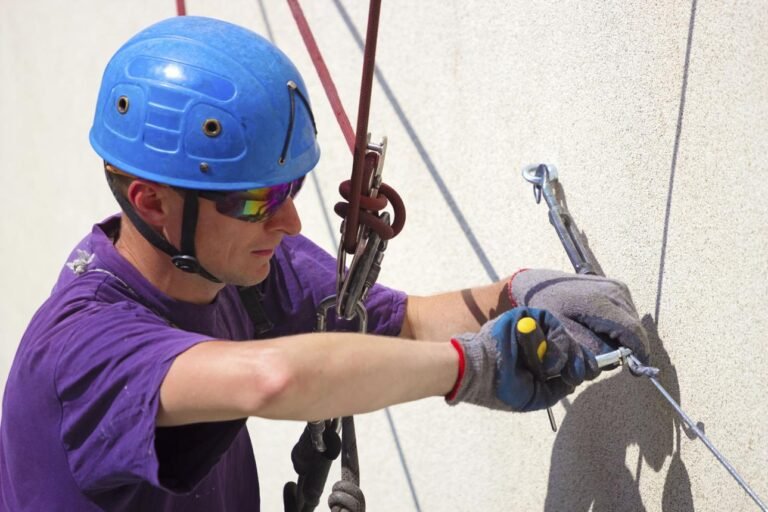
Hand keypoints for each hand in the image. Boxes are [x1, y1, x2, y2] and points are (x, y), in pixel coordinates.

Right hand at [447, 307, 584, 411]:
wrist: (479, 372)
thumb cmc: (501, 388)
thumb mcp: (535, 396)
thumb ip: (557, 388)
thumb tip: (574, 380)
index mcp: (539, 361)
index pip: (568, 358)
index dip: (581, 365)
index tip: (588, 374)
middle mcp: (538, 344)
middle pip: (571, 346)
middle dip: (576, 362)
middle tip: (571, 374)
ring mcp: (533, 329)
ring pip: (564, 336)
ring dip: (560, 355)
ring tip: (546, 368)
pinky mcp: (526, 316)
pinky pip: (551, 322)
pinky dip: (551, 340)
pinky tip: (542, 354)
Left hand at [509, 269, 649, 369]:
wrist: (538, 283)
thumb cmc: (544, 306)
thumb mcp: (560, 331)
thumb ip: (586, 347)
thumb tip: (611, 361)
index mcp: (602, 302)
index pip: (633, 332)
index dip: (638, 354)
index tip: (634, 371)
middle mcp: (616, 292)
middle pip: (633, 331)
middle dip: (621, 349)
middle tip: (598, 356)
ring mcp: (618, 289)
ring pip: (631, 325)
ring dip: (618, 339)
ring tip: (593, 340)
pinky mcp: (617, 289)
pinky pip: (625, 316)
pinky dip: (615, 328)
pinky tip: (596, 329)